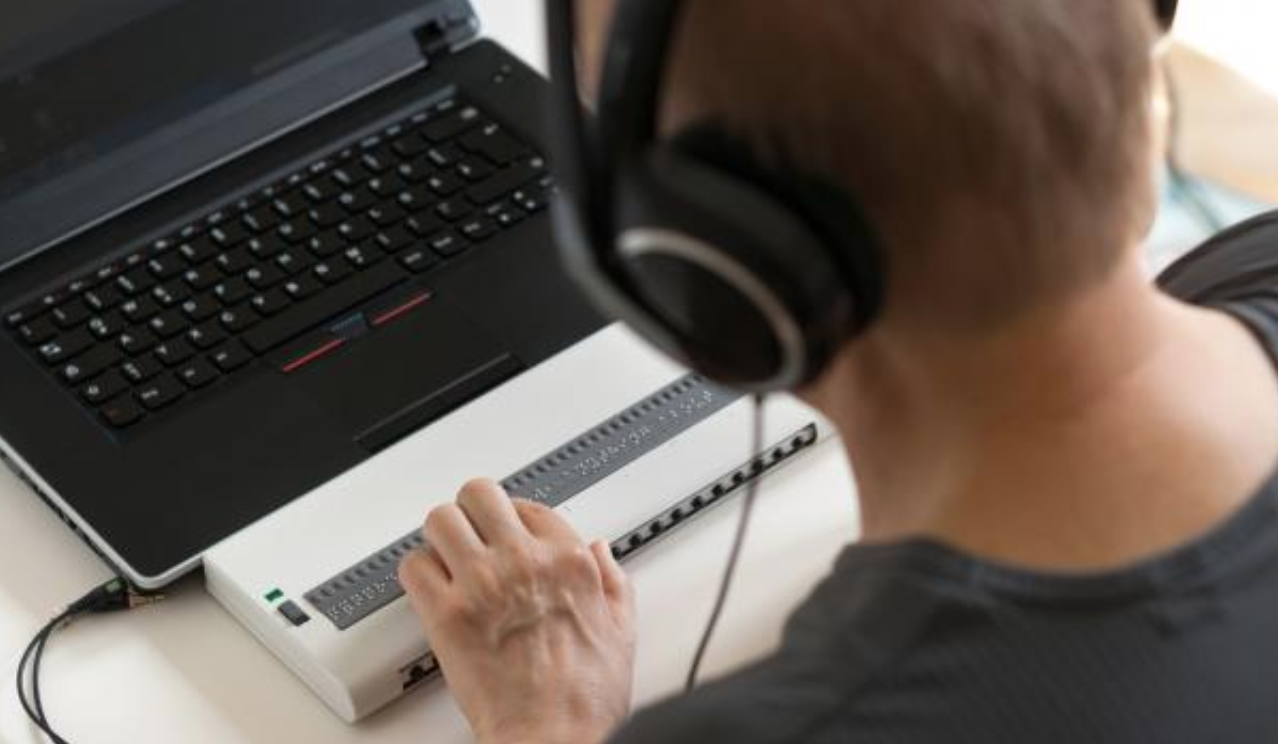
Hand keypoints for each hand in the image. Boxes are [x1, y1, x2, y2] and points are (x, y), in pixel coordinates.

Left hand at [399, 479, 635, 743]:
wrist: (553, 737)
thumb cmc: (585, 697)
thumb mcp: (621, 629)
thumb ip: (612, 579)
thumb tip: (601, 551)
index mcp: (569, 560)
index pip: (529, 505)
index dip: (513, 518)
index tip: (506, 532)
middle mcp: (525, 562)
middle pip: (479, 495)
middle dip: (472, 512)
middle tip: (470, 532)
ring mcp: (483, 584)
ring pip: (440, 520)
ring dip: (441, 537)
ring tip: (446, 557)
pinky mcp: (447, 615)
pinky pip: (414, 566)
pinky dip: (418, 574)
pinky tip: (431, 589)